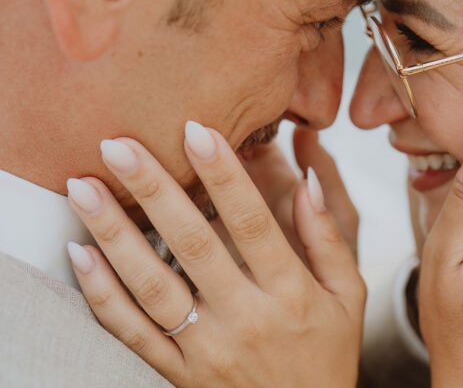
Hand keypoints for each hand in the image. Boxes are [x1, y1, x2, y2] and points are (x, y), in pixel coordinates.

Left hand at [66, 123, 364, 387]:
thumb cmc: (329, 352)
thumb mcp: (349, 296)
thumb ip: (329, 238)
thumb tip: (307, 182)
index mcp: (291, 292)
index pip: (253, 223)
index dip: (224, 175)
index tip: (196, 131)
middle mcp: (247, 317)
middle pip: (193, 244)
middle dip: (154, 189)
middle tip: (119, 145)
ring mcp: (208, 347)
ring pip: (152, 286)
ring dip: (114, 234)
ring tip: (84, 189)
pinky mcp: (180, 371)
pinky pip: (133, 334)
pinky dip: (101, 295)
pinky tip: (80, 255)